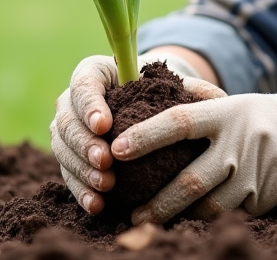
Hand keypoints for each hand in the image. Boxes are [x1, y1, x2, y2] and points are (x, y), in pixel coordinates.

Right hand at [50, 53, 225, 213]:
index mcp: (95, 72)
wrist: (148, 110)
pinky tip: (97, 205)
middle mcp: (73, 100)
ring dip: (81, 169)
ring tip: (105, 184)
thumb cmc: (162, 93)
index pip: (83, 84)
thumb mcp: (175, 85)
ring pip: (62, 148)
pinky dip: (80, 190)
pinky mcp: (70, 157)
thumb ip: (191, 88)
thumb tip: (213, 98)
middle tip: (105, 160)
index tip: (105, 125)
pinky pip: (67, 174)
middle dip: (83, 143)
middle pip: (65, 119)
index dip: (90, 105)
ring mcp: (69, 130)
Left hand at [110, 89, 276, 223]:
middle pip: (190, 181)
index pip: (178, 123)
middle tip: (130, 212)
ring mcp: (257, 172)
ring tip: (151, 223)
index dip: (146, 135)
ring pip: (210, 206)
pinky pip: (234, 214)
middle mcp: (240, 142)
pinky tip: (191, 225)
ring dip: (180, 219)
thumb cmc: (264, 116)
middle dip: (157, 201)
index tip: (118, 147)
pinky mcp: (272, 196)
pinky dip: (211, 220)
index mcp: (225, 113)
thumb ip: (197, 99)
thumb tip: (153, 85)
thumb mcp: (235, 101)